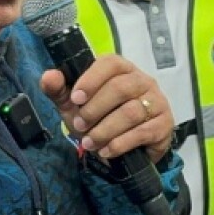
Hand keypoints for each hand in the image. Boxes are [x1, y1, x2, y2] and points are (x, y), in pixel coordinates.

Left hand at [40, 53, 173, 162]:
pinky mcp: (164, 124)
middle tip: (80, 126)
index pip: (111, 63)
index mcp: (122, 70)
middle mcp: (143, 81)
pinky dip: (120, 144)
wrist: (124, 149)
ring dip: (105, 130)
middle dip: (95, 109)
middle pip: (121, 88)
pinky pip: (142, 132)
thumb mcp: (76, 106)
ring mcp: (157, 102)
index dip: (92, 79)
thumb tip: (49, 76)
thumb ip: (60, 91)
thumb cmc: (100, 119)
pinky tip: (107, 151)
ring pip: (131, 112)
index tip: (76, 98)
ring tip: (90, 143)